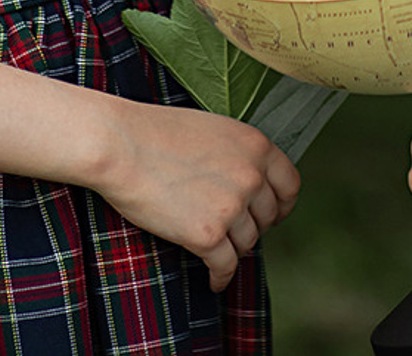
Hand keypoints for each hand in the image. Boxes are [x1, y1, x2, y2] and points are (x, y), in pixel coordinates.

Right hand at [95, 100, 299, 289]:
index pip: (290, 185)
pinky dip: (220, 277)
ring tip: (216, 249)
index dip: (281, 204)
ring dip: (233, 249)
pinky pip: (225, 267)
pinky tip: (213, 280)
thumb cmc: (159, 133)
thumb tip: (252, 184)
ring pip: (247, 243)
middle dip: (253, 227)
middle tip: (235, 232)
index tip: (271, 214)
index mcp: (256, 145)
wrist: (122, 145)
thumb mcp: (214, 131)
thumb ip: (239, 155)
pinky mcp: (207, 234)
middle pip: (267, 218)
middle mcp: (251, 176)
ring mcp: (231, 206)